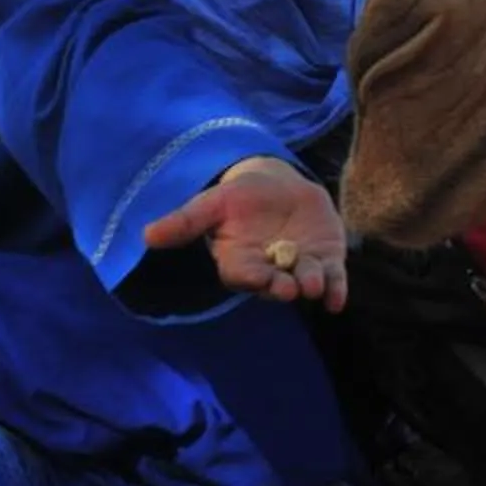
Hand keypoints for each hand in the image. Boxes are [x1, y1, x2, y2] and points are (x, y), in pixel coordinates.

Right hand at [145, 156, 348, 311]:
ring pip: (305, 282)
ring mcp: (299, 268)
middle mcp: (270, 271)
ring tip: (314, 285)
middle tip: (290, 288)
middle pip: (275, 284)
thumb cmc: (240, 197)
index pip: (244, 275)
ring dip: (311, 285)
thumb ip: (186, 221)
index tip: (259, 277)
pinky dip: (336, 290)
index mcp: (240, 262)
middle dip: (283, 287)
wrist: (278, 185)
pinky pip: (332, 279)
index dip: (252, 277)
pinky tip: (338, 300)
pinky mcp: (325, 260)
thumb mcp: (212, 203)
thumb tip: (147, 235)